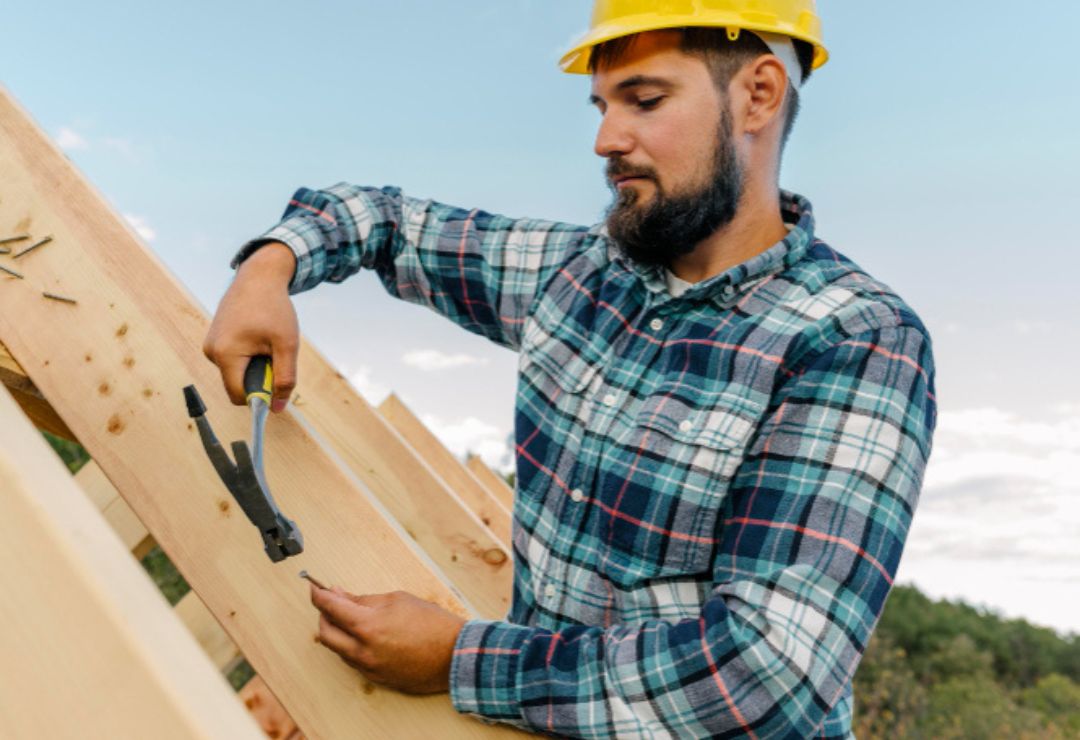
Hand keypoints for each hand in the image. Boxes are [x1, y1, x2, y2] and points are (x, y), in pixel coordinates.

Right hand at [203, 242, 298, 411]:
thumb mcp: (287, 345)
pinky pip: (233, 361)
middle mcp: (211, 352)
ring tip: (265, 342)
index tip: (278, 385)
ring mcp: (210, 345)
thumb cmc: (274, 308)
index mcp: (225, 354)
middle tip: (274, 354)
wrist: (259, 276)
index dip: (260, 397)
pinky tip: (257, 336)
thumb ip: (284, 378)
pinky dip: (248, 356)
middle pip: (238, 384)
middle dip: (259, 378)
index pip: (239, 395)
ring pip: (236, 373)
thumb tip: (278, 408)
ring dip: (255, 366)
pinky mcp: (214, 340)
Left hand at [310, 585, 465, 693]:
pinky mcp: (376, 678)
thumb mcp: (398, 600)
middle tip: (330, 602)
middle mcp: (363, 650)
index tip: (314, 588)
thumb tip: (340, 596)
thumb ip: (365, 600)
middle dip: (323, 615)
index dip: (318, 595)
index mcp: (368, 626)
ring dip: (337, 631)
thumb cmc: (432, 623)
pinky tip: (363, 635)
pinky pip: (352, 660)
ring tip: (350, 617)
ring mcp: (368, 667)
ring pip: (338, 649)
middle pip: (325, 632)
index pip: (330, 608)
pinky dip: (350, 645)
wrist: (455, 654)